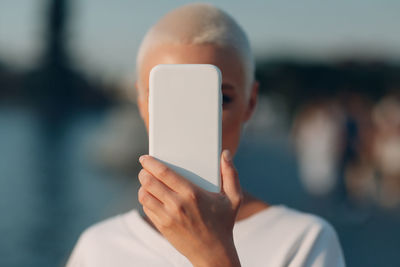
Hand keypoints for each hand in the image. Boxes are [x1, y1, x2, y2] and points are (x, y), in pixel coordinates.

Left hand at [137, 149, 242, 266]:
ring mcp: (167, 217)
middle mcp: (177, 204)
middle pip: (149, 182)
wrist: (214, 253)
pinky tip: (151, 196)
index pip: (164, 173)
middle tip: (144, 169)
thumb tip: (225, 154)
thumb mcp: (234, 199)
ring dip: (142, 186)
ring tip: (147, 182)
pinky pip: (147, 208)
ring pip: (144, 195)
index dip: (151, 163)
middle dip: (144, 173)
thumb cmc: (223, 223)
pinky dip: (146, 200)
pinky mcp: (162, 227)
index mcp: (192, 193)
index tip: (144, 158)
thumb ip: (231, 174)